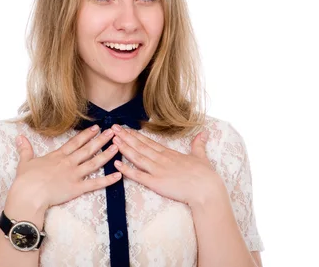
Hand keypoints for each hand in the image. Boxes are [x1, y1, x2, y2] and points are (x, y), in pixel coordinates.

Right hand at [5, 125, 121, 217]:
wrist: (28, 194)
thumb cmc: (25, 180)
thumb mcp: (25, 161)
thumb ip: (25, 149)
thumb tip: (19, 138)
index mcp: (58, 156)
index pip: (75, 142)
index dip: (86, 135)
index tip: (96, 128)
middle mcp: (68, 163)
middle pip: (88, 149)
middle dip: (101, 140)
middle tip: (113, 132)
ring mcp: (74, 175)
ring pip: (94, 163)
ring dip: (107, 155)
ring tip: (118, 148)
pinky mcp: (77, 188)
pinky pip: (95, 184)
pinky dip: (108, 180)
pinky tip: (118, 175)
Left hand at [110, 125, 225, 207]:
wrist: (206, 189)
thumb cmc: (205, 175)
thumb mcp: (201, 156)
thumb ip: (198, 144)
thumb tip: (204, 133)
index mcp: (170, 153)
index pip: (149, 142)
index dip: (135, 135)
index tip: (125, 128)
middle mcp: (161, 159)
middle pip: (140, 146)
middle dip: (125, 137)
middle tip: (113, 128)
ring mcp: (158, 170)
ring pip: (137, 157)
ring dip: (124, 148)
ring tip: (112, 140)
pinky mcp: (156, 183)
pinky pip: (138, 175)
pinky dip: (126, 170)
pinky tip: (117, 163)